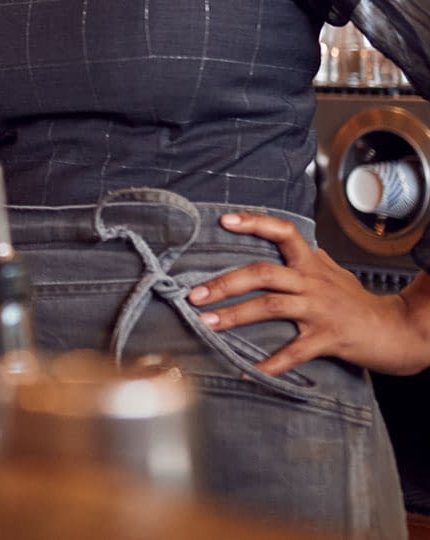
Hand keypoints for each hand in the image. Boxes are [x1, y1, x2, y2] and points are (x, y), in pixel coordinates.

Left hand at [186, 211, 429, 376]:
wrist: (395, 330)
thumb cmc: (359, 302)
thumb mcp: (332, 272)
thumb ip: (307, 259)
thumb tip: (284, 244)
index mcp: (311, 263)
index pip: (282, 231)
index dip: (253, 222)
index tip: (223, 220)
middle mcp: (312, 281)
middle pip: (262, 273)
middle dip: (225, 282)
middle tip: (194, 294)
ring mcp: (319, 309)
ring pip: (270, 306)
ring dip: (234, 316)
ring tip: (206, 324)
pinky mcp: (327, 338)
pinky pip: (293, 351)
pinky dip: (269, 363)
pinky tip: (248, 369)